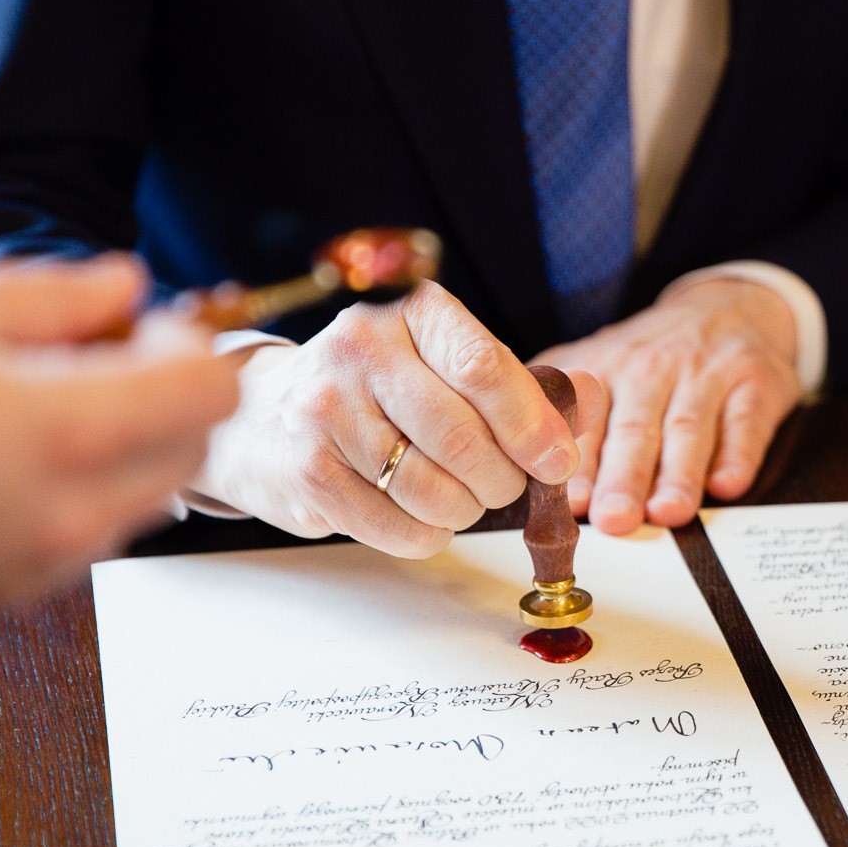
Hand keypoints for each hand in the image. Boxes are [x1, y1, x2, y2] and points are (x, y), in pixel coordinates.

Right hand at [0, 256, 239, 611]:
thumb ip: (58, 296)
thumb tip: (126, 283)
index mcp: (72, 430)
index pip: (208, 394)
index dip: (194, 348)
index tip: (150, 325)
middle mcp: (75, 510)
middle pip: (191, 453)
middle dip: (174, 401)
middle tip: (116, 358)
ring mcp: (47, 562)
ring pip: (146, 501)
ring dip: (136, 449)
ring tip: (60, 403)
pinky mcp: (14, 593)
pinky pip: (90, 539)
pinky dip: (89, 493)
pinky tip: (24, 456)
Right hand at [190, 280, 605, 557]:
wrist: (265, 415)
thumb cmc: (378, 390)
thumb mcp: (442, 363)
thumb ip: (514, 384)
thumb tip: (583, 409)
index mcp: (408, 311)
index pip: (484, 368)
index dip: (531, 425)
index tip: (557, 461)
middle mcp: (361, 349)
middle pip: (462, 436)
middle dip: (502, 479)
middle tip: (507, 487)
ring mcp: (326, 409)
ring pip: (431, 488)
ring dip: (467, 510)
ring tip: (464, 500)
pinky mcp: (307, 468)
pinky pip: (396, 526)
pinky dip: (428, 535)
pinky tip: (425, 518)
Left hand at [533, 277, 801, 532]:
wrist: (728, 305)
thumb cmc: (652, 357)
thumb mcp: (596, 364)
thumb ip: (557, 408)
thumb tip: (513, 466)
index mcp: (604, 370)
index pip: (586, 424)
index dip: (578, 466)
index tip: (571, 502)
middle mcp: (651, 370)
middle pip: (635, 430)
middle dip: (622, 478)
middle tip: (614, 518)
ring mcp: (706, 375)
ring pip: (688, 429)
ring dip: (678, 475)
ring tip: (668, 512)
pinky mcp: (754, 382)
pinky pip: (744, 422)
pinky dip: (736, 455)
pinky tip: (726, 485)